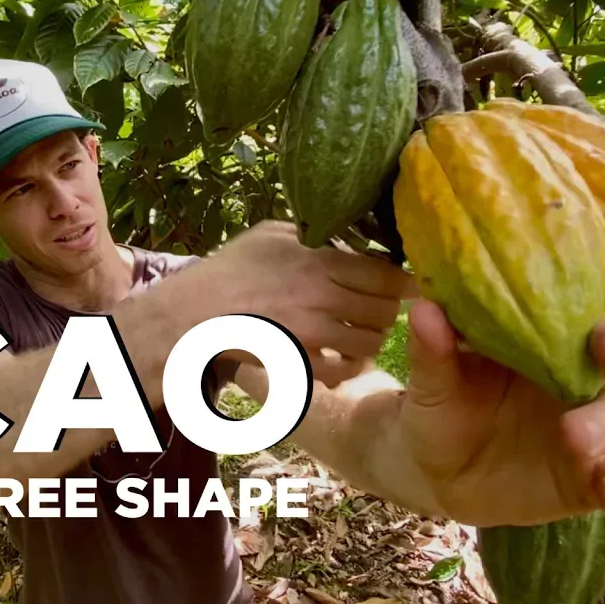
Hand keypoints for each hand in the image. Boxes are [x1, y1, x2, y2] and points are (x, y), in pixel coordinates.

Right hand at [190, 220, 414, 384]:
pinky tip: (343, 357)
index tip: (410, 282)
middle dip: (388, 309)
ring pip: (371, 342)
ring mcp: (312, 333)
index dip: (404, 281)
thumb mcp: (272, 234)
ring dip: (371, 337)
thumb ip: (314, 234)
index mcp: (320, 260)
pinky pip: (344, 369)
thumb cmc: (230, 269)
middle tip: (381, 307)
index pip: (386, 274)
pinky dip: (350, 366)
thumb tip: (352, 236)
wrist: (194, 313)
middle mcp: (323, 296)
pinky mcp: (300, 362)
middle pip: (385, 309)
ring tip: (362, 331)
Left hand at [395, 251, 604, 526]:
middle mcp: (582, 373)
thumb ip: (433, 348)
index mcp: (550, 331)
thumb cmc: (441, 404)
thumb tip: (425, 309)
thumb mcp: (431, 377)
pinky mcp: (592, 478)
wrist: (430, 471)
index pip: (599, 292)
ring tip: (574, 434)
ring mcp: (592, 425)